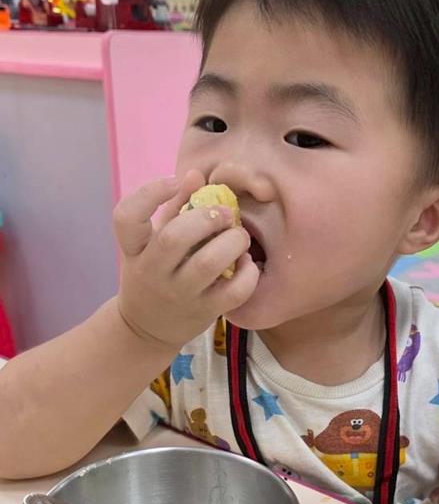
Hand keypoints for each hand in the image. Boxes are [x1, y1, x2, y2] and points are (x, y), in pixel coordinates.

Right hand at [114, 170, 259, 347]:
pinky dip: (247, 274)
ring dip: (231, 243)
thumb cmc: (154, 274)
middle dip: (206, 218)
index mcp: (134, 249)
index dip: (149, 193)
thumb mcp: (152, 242)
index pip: (126, 218)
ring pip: (207, 264)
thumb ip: (173, 207)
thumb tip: (196, 175)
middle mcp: (152, 272)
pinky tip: (247, 264)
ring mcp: (178, 294)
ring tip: (239, 238)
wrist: (146, 329)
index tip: (174, 183)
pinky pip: (233, 292)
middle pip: (173, 239)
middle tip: (223, 214)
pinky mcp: (204, 312)